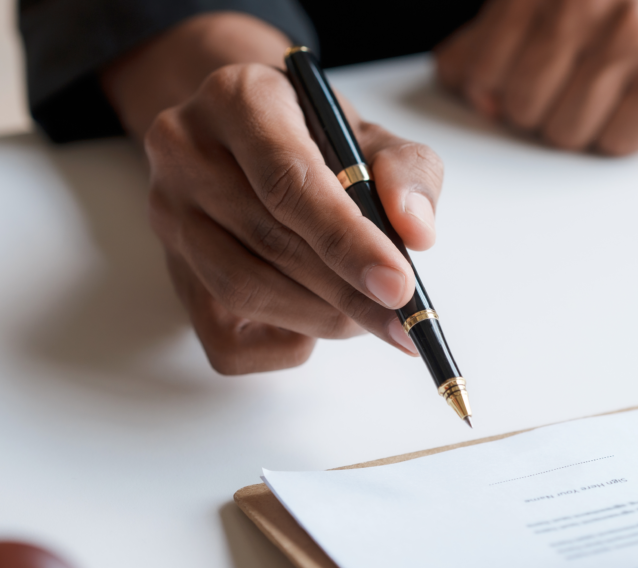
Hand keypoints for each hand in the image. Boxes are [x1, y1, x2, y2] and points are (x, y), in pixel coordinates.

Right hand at [102, 14, 443, 373]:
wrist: (254, 138)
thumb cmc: (319, 138)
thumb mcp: (374, 136)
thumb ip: (408, 172)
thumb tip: (417, 232)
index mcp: (238, 100)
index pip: (288, 182)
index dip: (348, 241)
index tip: (399, 285)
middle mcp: (186, 151)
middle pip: (270, 242)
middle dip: (347, 292)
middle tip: (401, 316)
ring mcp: (168, 215)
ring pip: (243, 290)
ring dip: (320, 317)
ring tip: (368, 314)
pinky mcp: (172, 271)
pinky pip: (223, 338)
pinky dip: (283, 344)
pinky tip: (316, 324)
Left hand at [436, 0, 637, 154]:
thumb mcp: (567, 2)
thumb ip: (501, 32)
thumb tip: (461, 79)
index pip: (479, 64)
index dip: (492, 90)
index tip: (511, 88)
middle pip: (521, 106)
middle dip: (543, 111)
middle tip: (581, 88)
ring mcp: (635, 33)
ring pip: (566, 131)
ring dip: (590, 125)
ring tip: (620, 91)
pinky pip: (619, 142)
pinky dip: (630, 133)